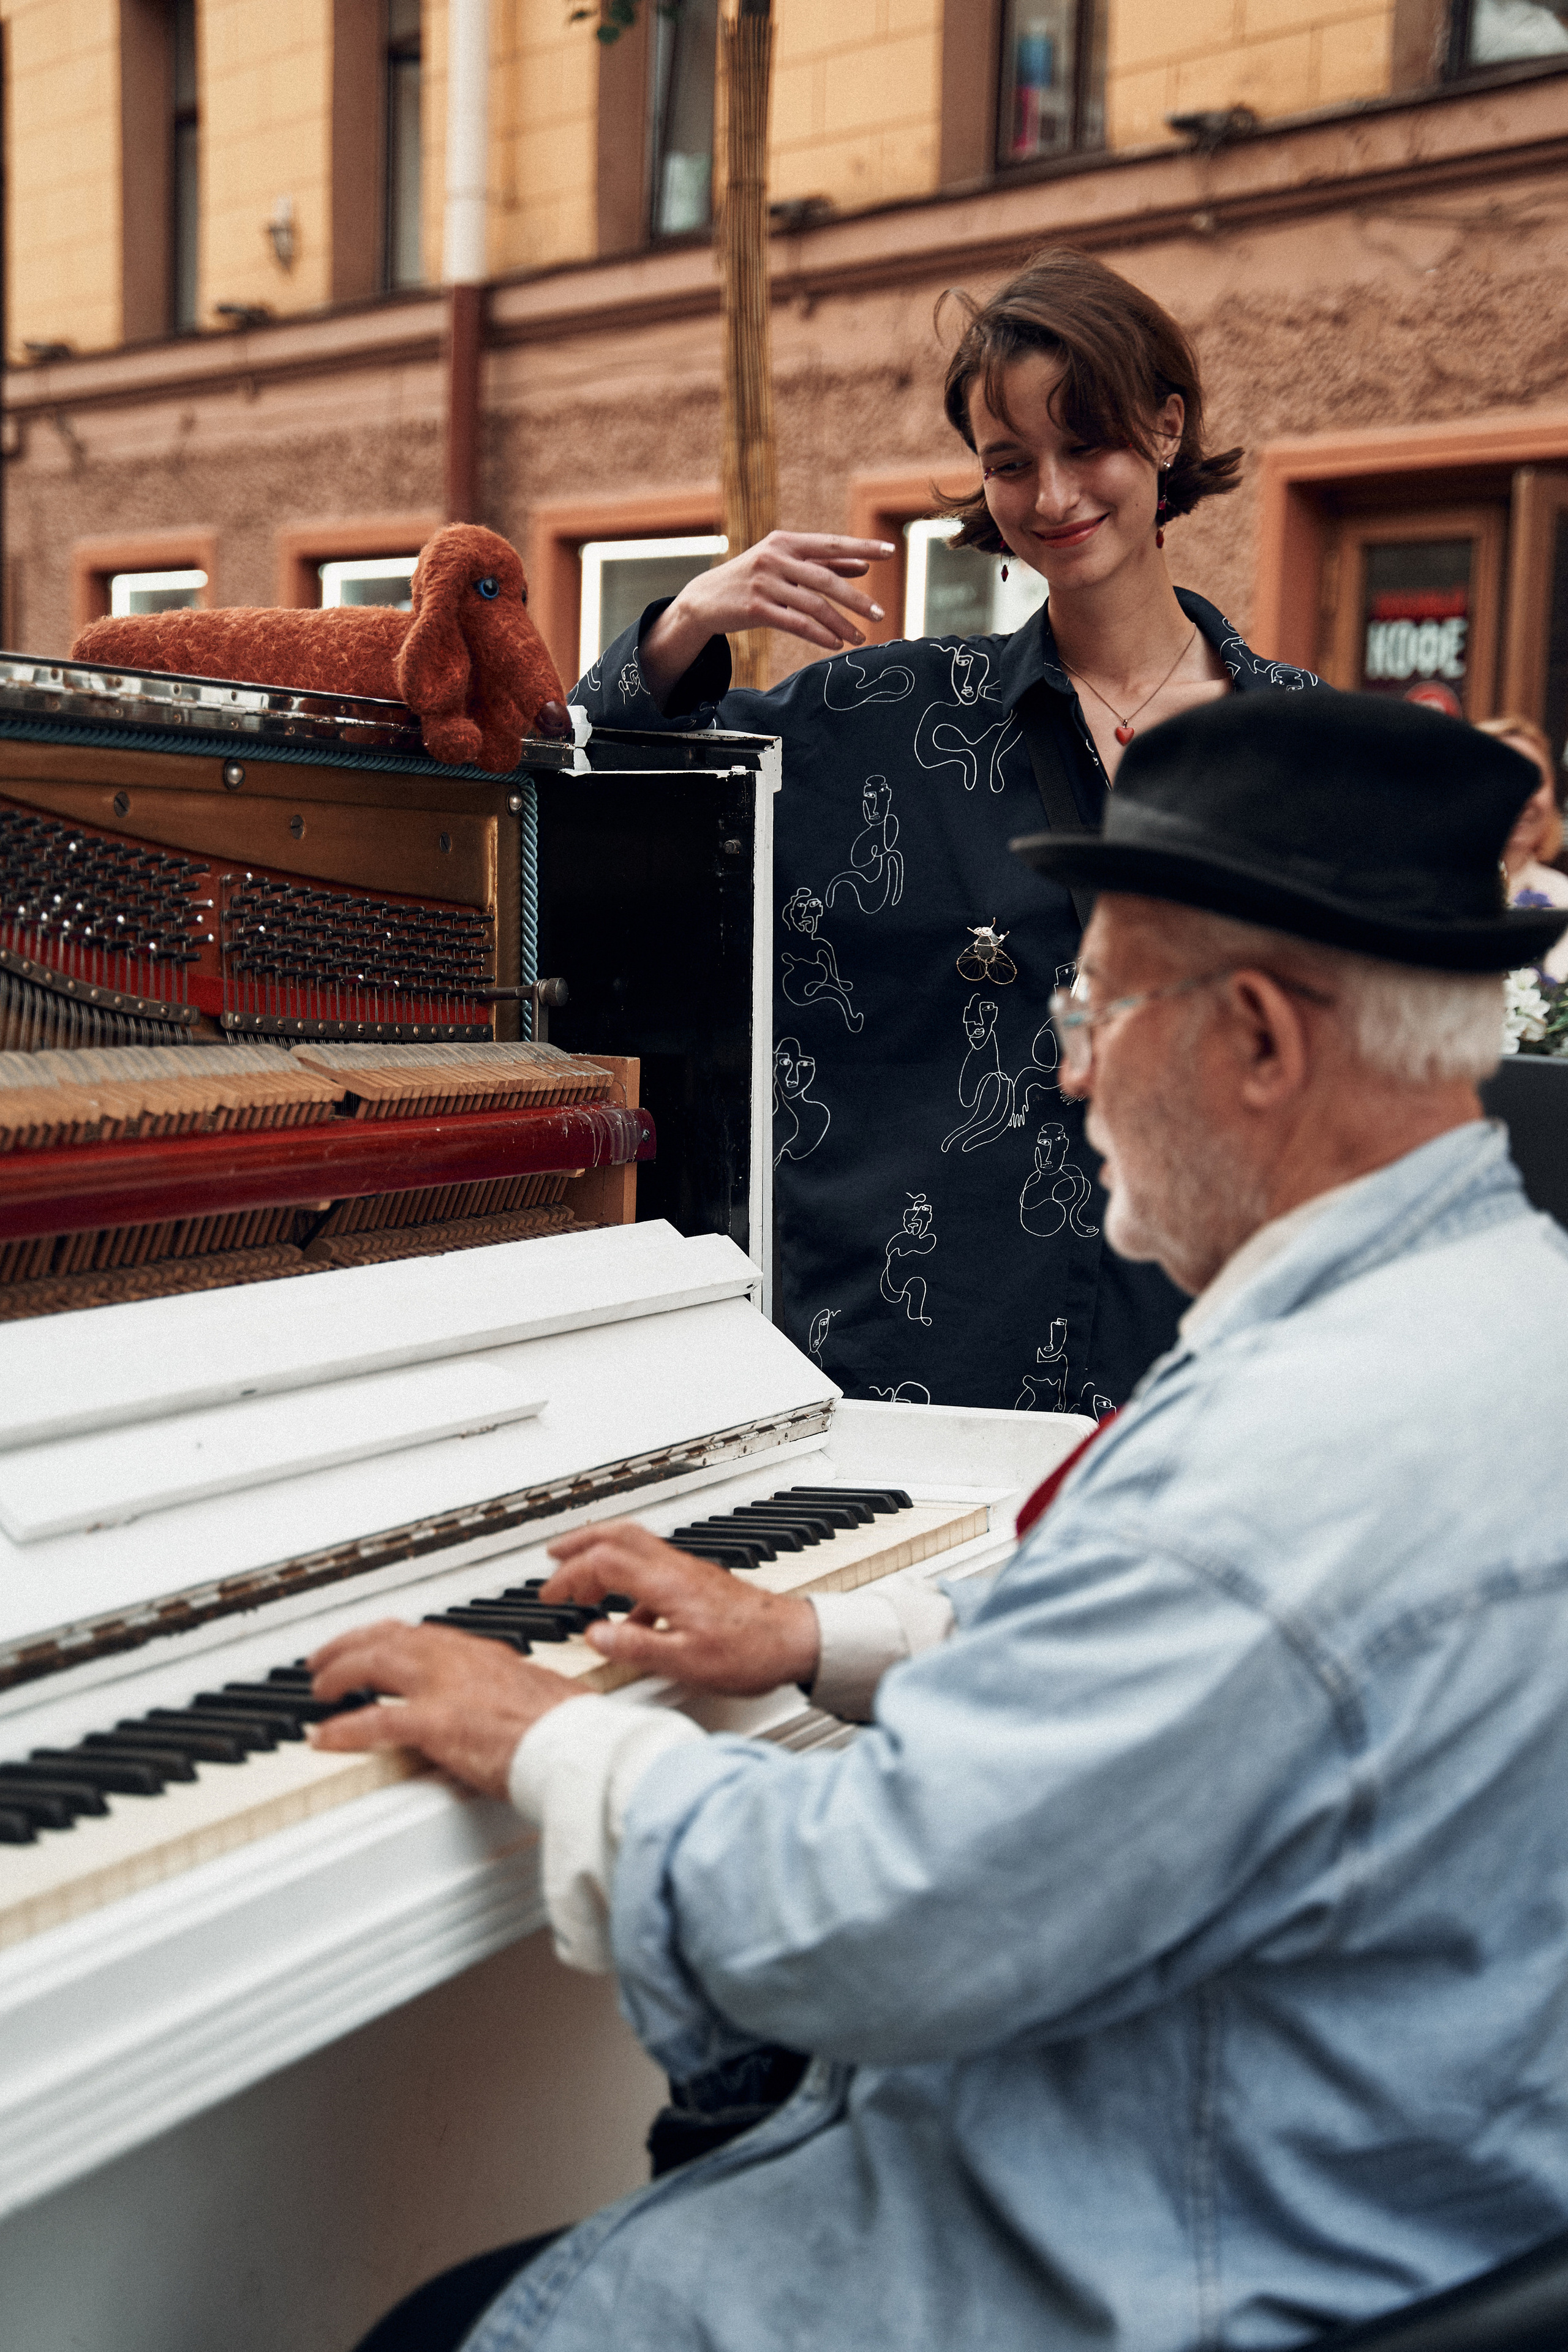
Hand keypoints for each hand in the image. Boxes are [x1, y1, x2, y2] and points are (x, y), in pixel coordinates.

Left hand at [306, 1621, 581, 1796]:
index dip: (389, 1635)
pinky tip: (323, 1738)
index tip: (372, 1640)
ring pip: (377, 1664)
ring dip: (341, 1673)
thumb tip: (507, 1703)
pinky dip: (344, 1729)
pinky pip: (376, 1722)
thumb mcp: (535, 1694)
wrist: (579, 1745)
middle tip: (324, 1658)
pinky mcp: (438, 1724)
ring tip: (320, 1687)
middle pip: (390, 1638)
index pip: (423, 1633)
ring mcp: (446, 1689)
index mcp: (483, 1654)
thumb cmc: (569, 1729)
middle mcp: (459, 1661)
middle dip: (351, 1644)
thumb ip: (508, 1692)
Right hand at [543, 1520, 820, 1695]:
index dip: (571, 1574)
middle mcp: (677, 1569)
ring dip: (604, 1552)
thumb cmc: (751, 1652)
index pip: (605, 1562)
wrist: (798, 1640)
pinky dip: (630, 1578)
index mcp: (668, 1584)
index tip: (551, 1593)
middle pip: (619, 1535)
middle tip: (553, 1555)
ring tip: (582, 1577)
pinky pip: (655, 1566)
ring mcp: (690, 1572)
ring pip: (638, 1544)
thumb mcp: (687, 1662)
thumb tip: (594, 1635)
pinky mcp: (701, 1582)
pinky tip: (630, 1614)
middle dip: (581, 1540)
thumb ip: (637, 1647)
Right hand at [640, 532, 894, 702]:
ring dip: (840, 624)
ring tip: (859, 637)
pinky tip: (834, 644)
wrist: (706, 599)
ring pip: (812, 605)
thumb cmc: (753, 579)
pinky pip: (795, 623)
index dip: (861, 547)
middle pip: (825, 579)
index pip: (831, 544)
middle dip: (855, 599)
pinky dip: (818, 635)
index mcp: (786, 541)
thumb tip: (863, 566)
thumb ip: (822, 563)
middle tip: (878, 614)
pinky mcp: (755, 608)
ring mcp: (764, 583)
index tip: (890, 552)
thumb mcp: (785, 564)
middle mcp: (775, 558)